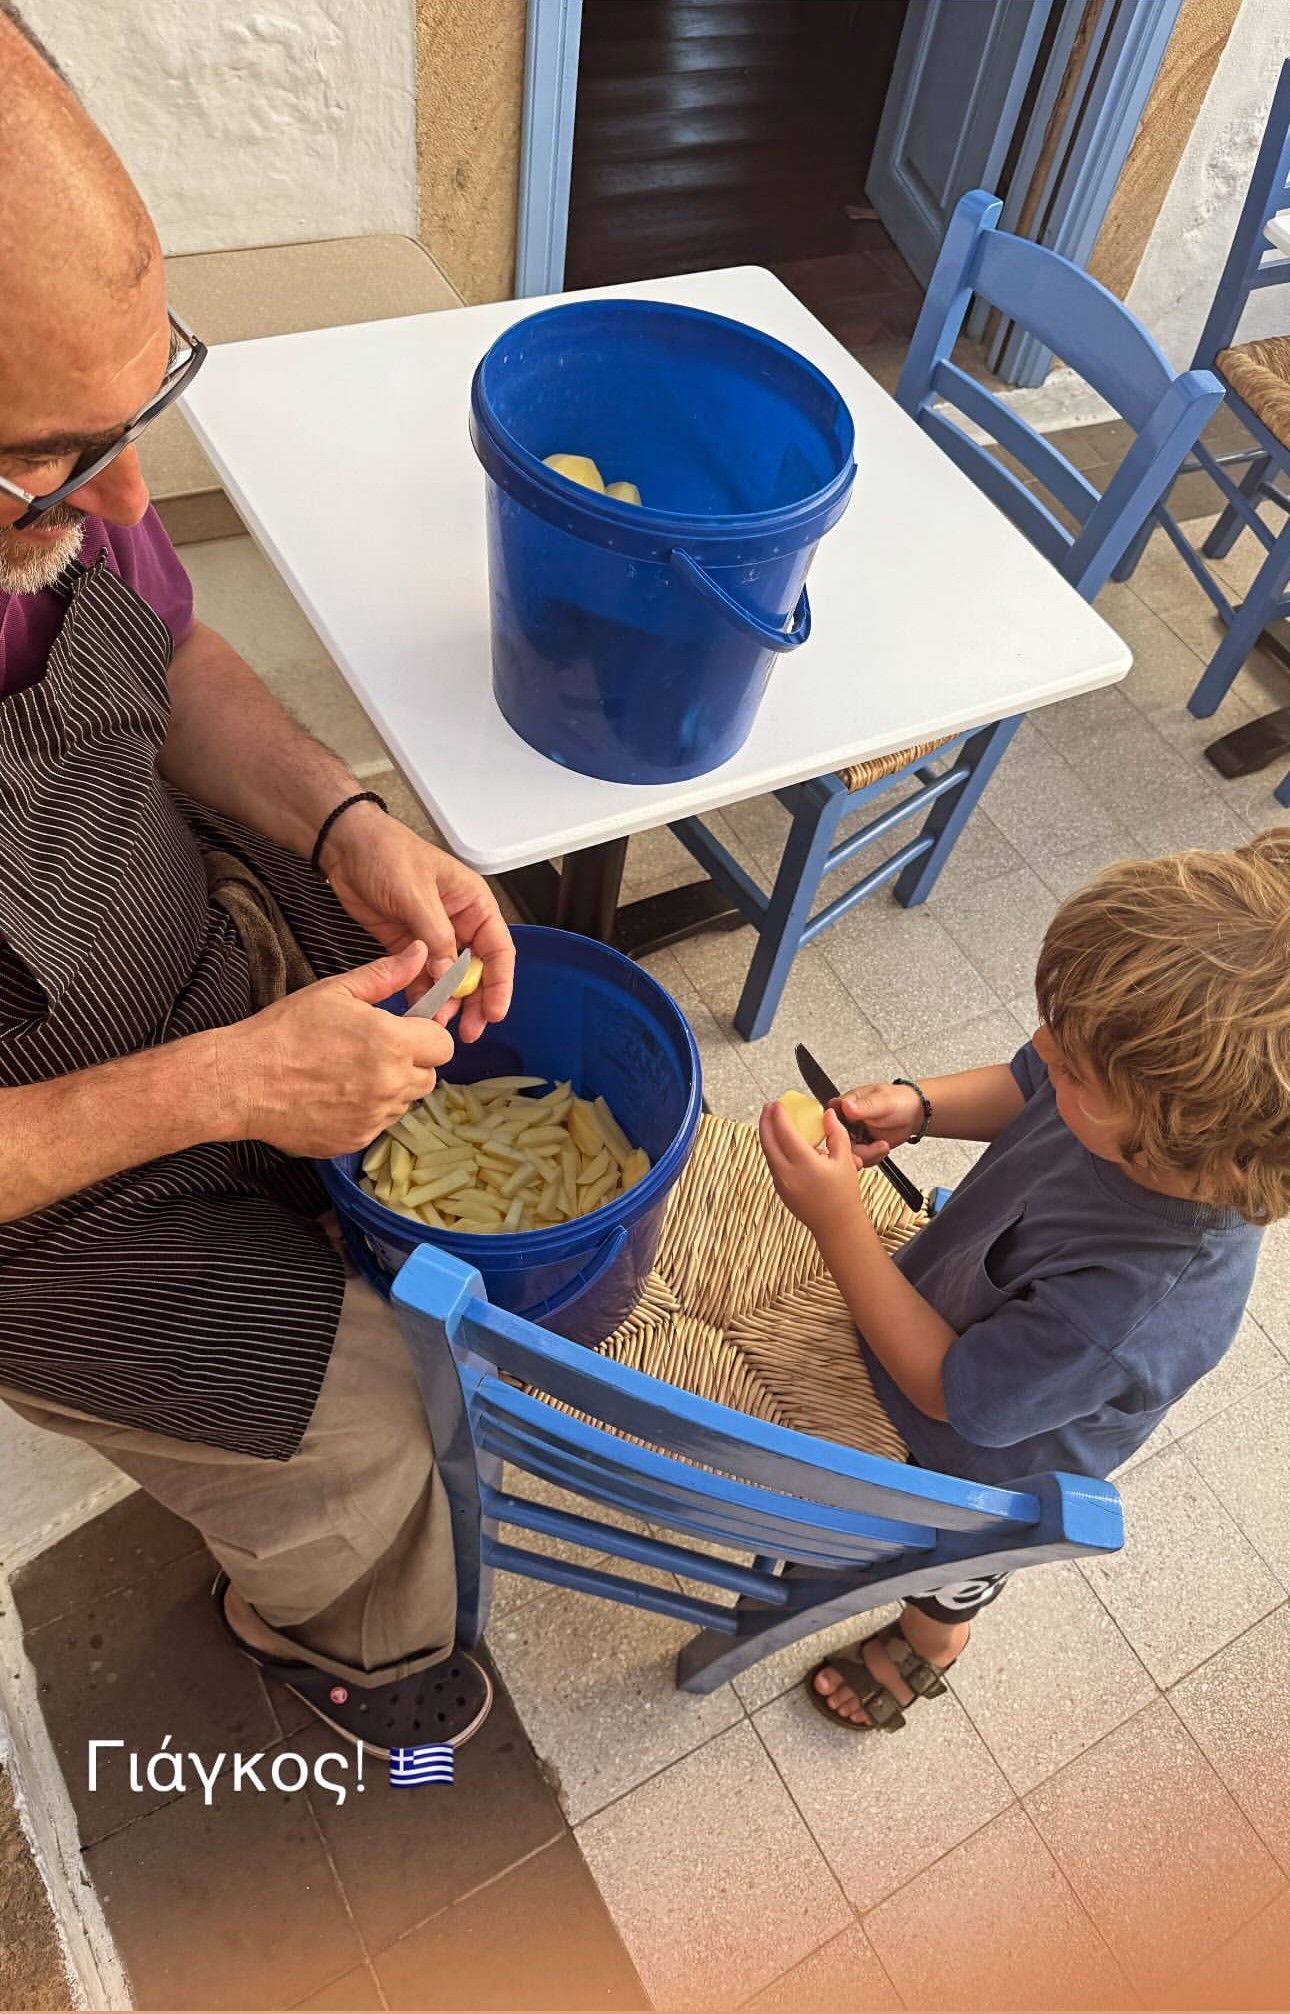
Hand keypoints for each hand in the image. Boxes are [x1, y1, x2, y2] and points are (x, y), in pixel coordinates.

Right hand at [219, 942, 454, 1155]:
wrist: (242, 1081)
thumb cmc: (285, 1031)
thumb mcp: (336, 992)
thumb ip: (385, 975)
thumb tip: (421, 952)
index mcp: (392, 1043)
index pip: (443, 1046)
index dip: (427, 1036)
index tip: (405, 1031)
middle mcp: (390, 1084)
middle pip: (429, 1077)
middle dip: (412, 1063)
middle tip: (375, 1051)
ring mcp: (374, 1117)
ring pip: (404, 1102)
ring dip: (390, 1089)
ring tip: (351, 1073)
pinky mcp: (356, 1140)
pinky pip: (378, 1124)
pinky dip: (367, 1112)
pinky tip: (337, 1095)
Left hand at [319, 802, 514, 1040]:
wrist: (345, 846)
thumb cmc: (386, 852)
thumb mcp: (415, 894)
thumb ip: (435, 937)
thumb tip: (450, 976)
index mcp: (473, 904)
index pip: (498, 949)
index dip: (499, 983)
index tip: (494, 1011)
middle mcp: (458, 923)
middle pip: (477, 971)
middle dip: (474, 1002)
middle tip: (470, 1031)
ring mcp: (432, 937)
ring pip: (449, 979)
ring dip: (446, 1004)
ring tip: (437, 1026)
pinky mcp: (407, 947)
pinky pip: (421, 978)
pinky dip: (421, 996)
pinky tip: (418, 1012)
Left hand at [758, 1101, 865, 1240]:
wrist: (837, 1225)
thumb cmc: (843, 1196)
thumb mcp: (845, 1160)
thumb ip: (835, 1134)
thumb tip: (827, 1116)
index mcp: (804, 1164)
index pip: (784, 1133)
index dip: (778, 1116)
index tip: (778, 1104)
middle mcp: (788, 1174)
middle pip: (767, 1141)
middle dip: (765, 1121)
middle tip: (768, 1108)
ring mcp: (781, 1183)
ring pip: (767, 1153)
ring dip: (766, 1135)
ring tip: (771, 1122)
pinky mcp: (780, 1189)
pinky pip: (772, 1163)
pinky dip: (772, 1149)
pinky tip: (779, 1143)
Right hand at [830, 1082, 924, 1166]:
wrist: (914, 1114)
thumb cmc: (898, 1101)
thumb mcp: (881, 1101)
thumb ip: (863, 1106)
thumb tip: (845, 1105)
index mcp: (844, 1106)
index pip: (827, 1122)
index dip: (835, 1134)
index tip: (851, 1138)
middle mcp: (845, 1122)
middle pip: (837, 1143)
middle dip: (854, 1149)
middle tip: (869, 1147)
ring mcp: (853, 1136)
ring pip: (848, 1154)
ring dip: (866, 1155)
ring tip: (881, 1146)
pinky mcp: (862, 1148)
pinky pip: (859, 1159)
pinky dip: (871, 1159)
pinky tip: (881, 1149)